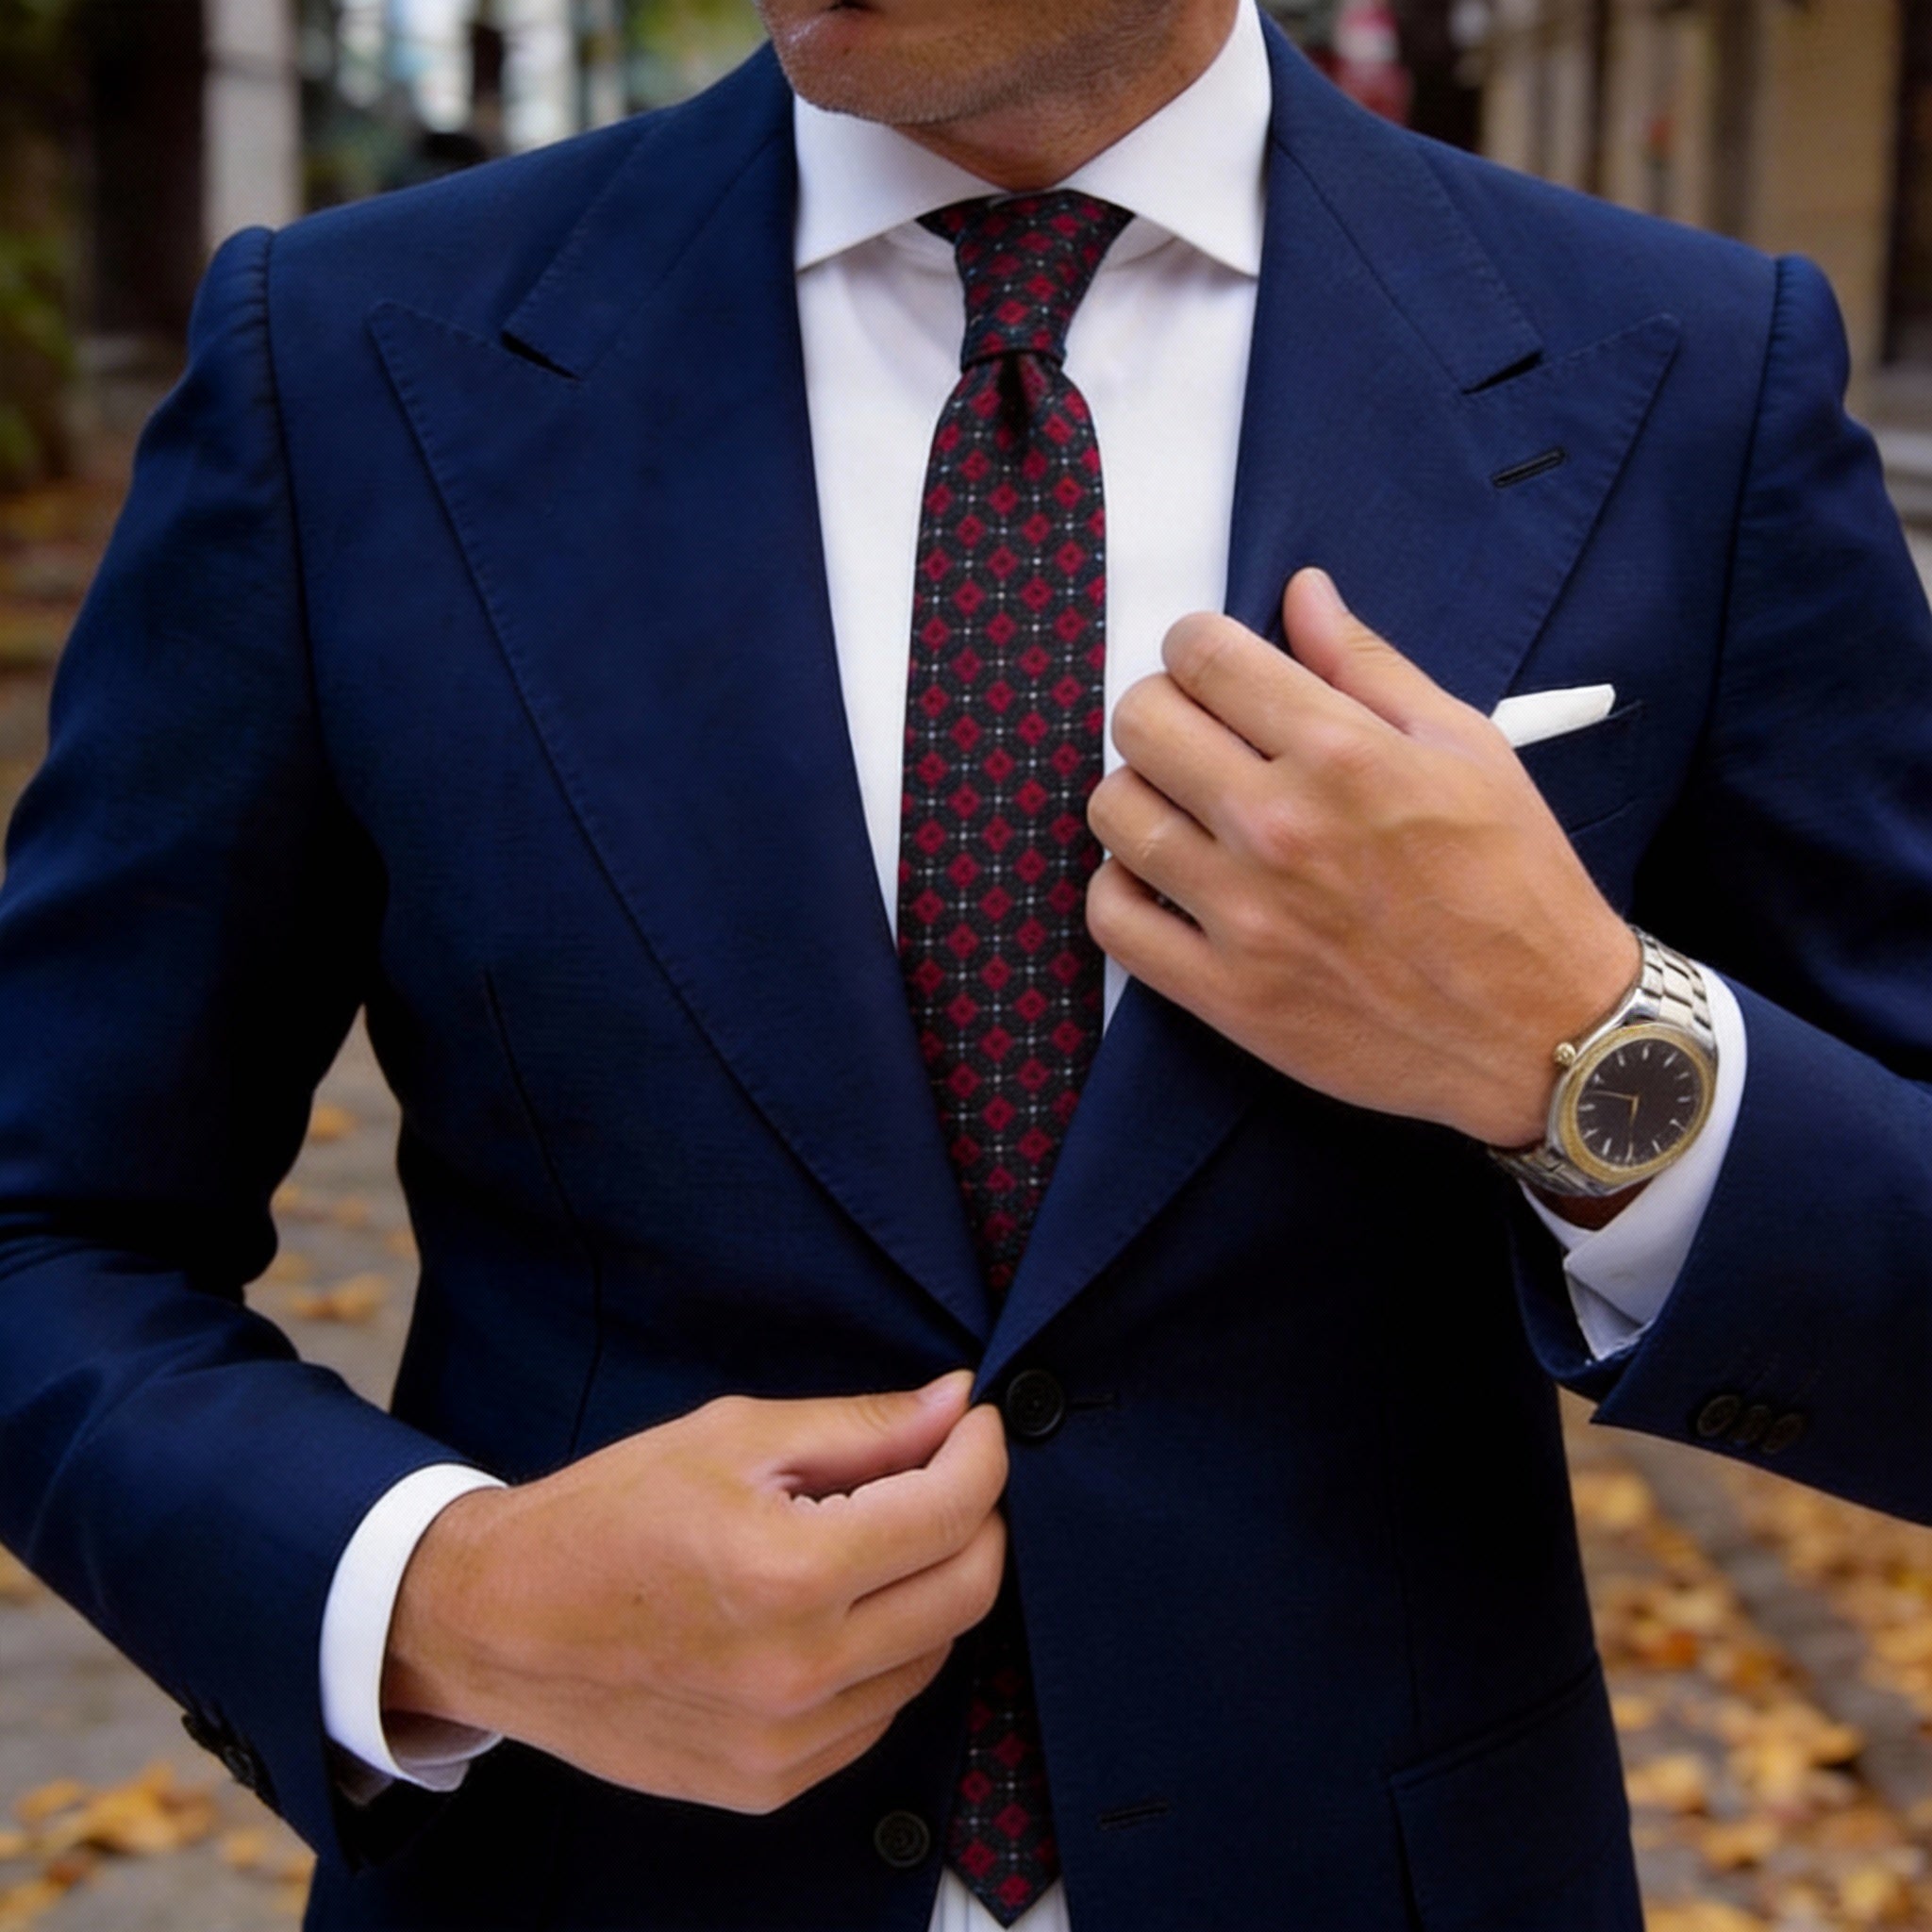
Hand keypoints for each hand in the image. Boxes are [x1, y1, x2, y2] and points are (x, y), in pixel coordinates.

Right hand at [382, 1372, 1007, 1813]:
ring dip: (933, 1586)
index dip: (981, 1452)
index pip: (950, 1510)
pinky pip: (879, 1712)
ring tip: (880, 1536)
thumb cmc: (608, 1514)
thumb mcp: (732, 1436)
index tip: (976, 1423)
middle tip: (947, 1472)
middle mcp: (799, 1671)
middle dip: (979, 1517)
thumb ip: (860, 1426)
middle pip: (968, 1591)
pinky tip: (840, 1607)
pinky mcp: (771, 1784)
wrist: (501, 1624)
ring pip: (935, 1656)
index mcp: (787, 1572)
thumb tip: (956, 1404)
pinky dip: (887, 1652)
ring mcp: (787, 1743)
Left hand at [1086, 568, 1639, 1148]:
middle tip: (1197, 732)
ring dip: (1138, 793)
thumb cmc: (1516, 884)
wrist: (1542, 1031)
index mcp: (1342, 755)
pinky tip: (1163, 878)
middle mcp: (1280, 828)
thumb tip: (1302, 593)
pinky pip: (1113, 917)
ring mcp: (1245, 915)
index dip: (1196, 643)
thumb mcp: (1468, 748)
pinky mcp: (1225, 993)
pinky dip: (1122, 888)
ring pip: (1115, 813)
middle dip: (1162, 707)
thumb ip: (1369, 666)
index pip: (1205, 656)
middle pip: (1142, 722)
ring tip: (1182, 806)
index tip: (1211, 663)